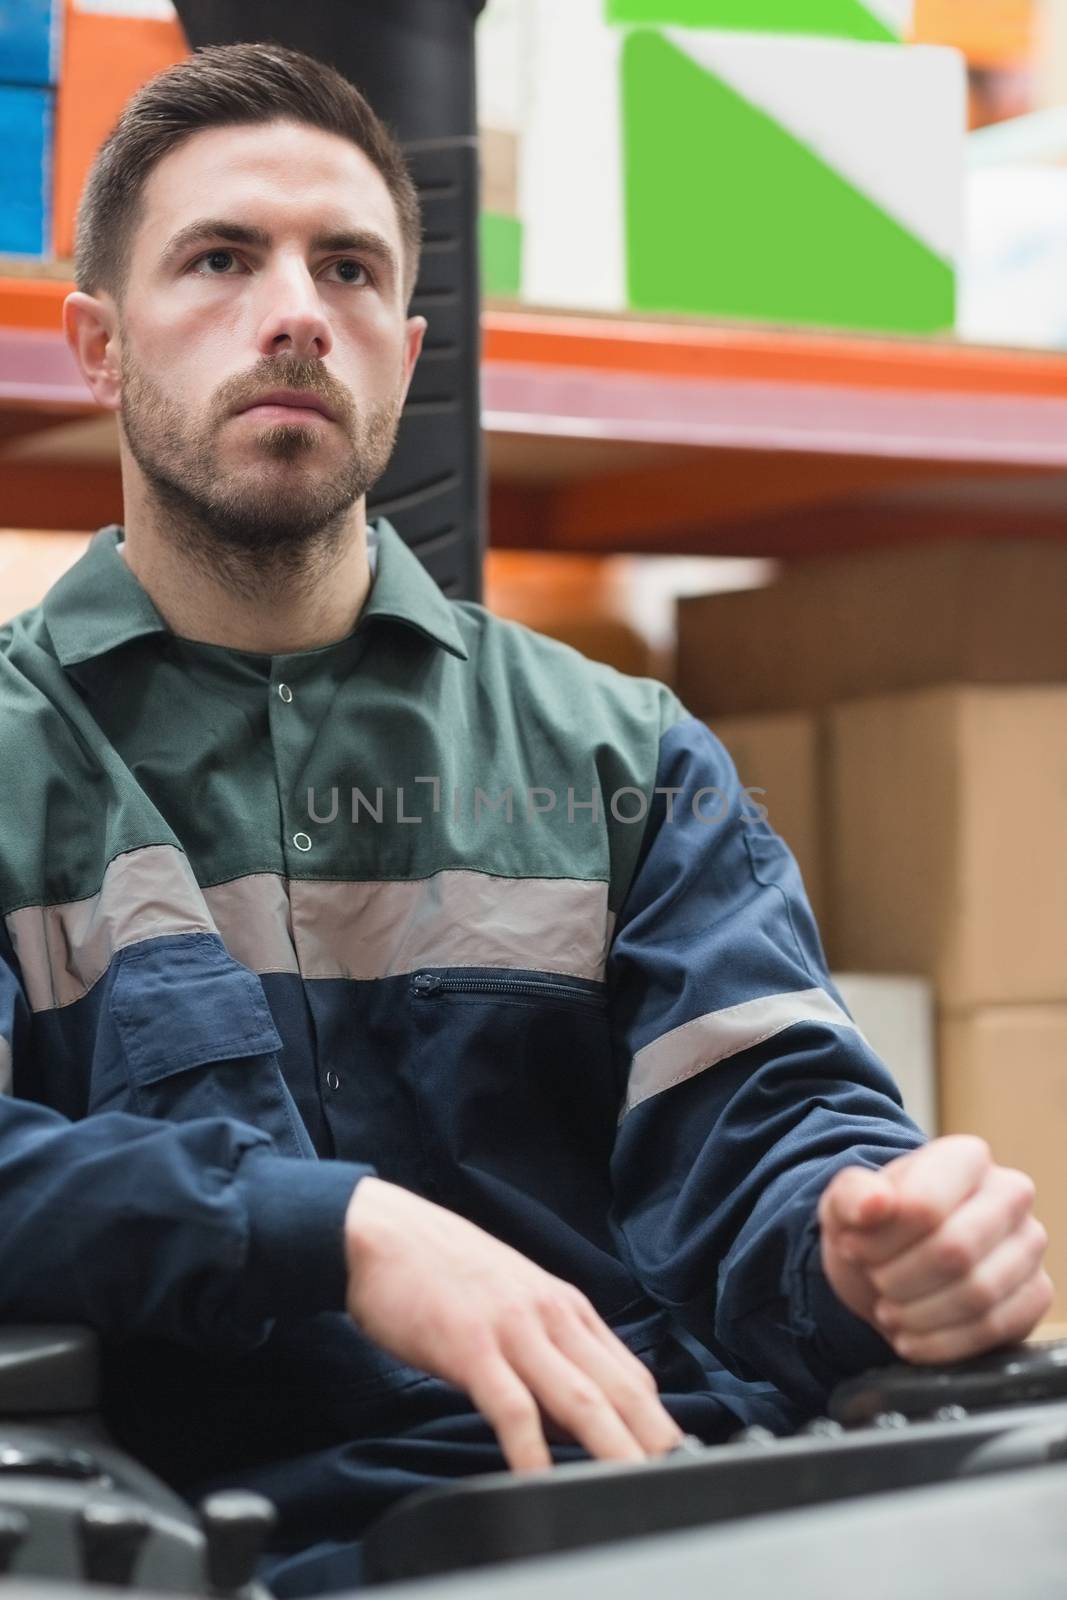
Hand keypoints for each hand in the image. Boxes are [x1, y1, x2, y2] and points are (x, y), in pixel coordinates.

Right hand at [344, 1177, 683, 1470]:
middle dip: (653, 1440)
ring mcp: (514, 1330)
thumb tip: (572, 1414)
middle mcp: (550, 1315)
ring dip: (614, 1449)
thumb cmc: (442, 1270)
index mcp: (564, 1305)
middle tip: (680, 1482)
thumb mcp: (511, 1299)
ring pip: (581, 1399)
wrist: (382, 1233)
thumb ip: (548, 1347)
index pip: (630, 1372)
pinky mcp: (472, 1347)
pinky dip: (532, 1452)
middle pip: (619, 1389)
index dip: (657, 1421)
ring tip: (637, 1487)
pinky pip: (512, 1409)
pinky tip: (541, 1484)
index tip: (676, 1459)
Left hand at [819, 1135, 1053, 1364]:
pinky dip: (942, 1343)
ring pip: (978, 1294)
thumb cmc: (873, 1228)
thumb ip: (852, 1195)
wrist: (892, 1266)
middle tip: (874, 1283)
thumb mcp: (845, 1204)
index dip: (880, 1240)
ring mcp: (1029, 1245)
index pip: (925, 1206)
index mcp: (965, 1157)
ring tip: (887, 1311)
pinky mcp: (1036, 1294)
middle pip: (955, 1251)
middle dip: (899, 1278)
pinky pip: (996, 1328)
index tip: (852, 1248)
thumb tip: (875, 1203)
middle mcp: (1010, 1194)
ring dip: (917, 1314)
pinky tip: (910, 1338)